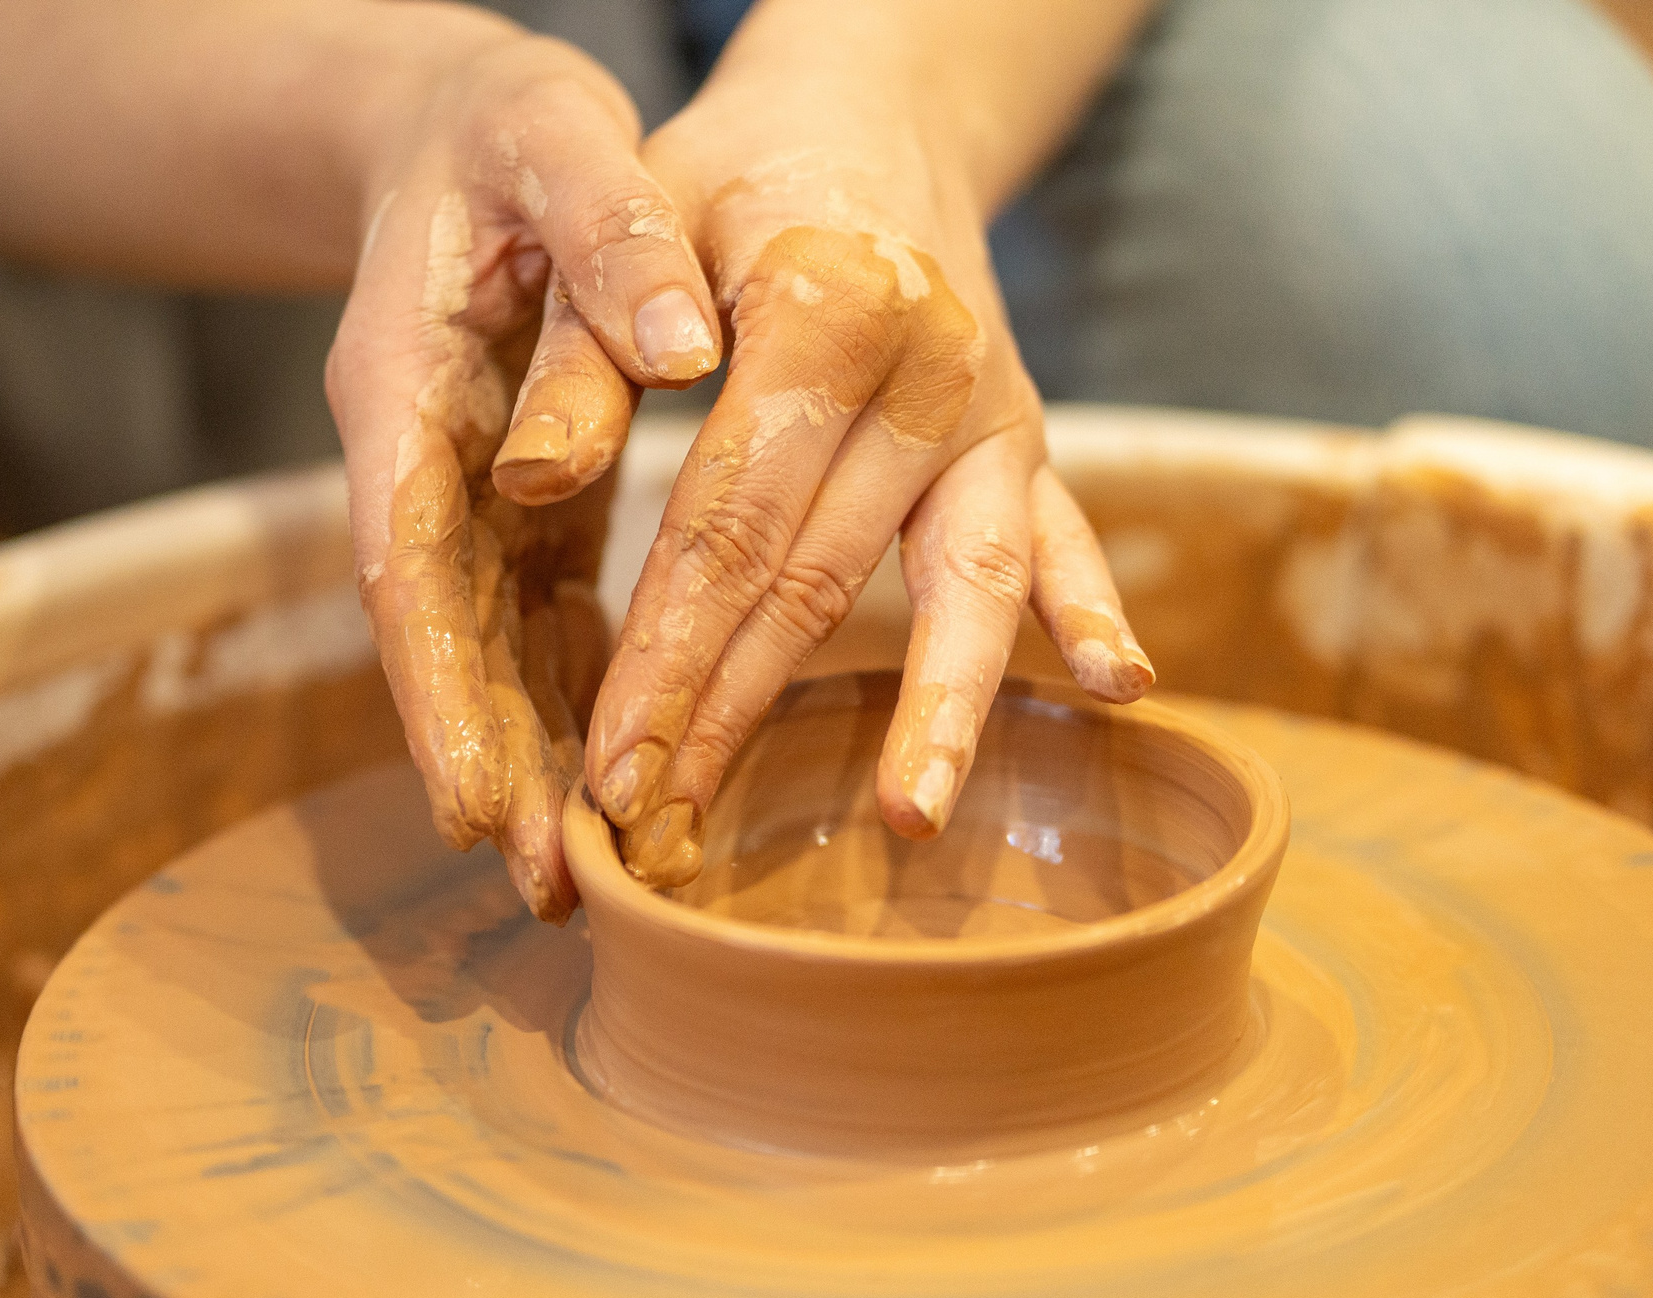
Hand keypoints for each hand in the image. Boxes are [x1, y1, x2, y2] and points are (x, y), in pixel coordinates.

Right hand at [324, 17, 722, 921]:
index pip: (406, 560)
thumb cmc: (509, 130)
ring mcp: (468, 499)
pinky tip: (616, 783)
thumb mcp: (557, 137)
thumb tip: (685, 352)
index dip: (434, 686)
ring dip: (526, 762)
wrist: (468, 132)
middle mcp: (422, 465)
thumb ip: (610, 233)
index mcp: (404, 387)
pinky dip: (573, 703)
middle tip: (540, 879)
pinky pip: (542, 624)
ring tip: (575, 877)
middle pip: (440, 639)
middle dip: (481, 762)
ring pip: (488, 652)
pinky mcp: (522, 511)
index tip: (472, 793)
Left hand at [578, 78, 1151, 885]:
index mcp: (824, 308)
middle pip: (820, 577)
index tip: (614, 766)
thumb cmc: (728, 177)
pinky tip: (1117, 691)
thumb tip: (535, 481)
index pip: (728, 520)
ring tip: (909, 817)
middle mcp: (928, 366)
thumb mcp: (635, 220)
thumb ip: (584, 353)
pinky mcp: (1024, 437)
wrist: (868, 116)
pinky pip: (1061, 536)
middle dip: (736, 713)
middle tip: (668, 827)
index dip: (667, 652)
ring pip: (958, 582)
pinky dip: (1088, 610)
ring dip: (934, 709)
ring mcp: (991, 409)